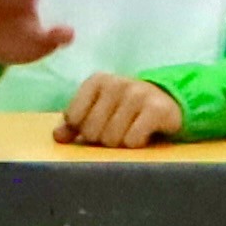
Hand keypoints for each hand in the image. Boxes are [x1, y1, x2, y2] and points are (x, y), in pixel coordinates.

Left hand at [53, 72, 181, 149]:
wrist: (167, 102)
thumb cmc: (124, 109)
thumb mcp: (97, 110)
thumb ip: (74, 123)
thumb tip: (58, 137)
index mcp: (96, 80)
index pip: (73, 118)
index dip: (83, 129)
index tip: (97, 125)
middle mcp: (116, 83)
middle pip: (91, 131)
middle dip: (101, 139)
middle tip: (116, 131)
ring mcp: (138, 94)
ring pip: (111, 138)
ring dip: (120, 143)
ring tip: (130, 132)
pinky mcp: (157, 109)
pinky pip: (132, 141)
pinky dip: (136, 144)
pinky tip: (143, 135)